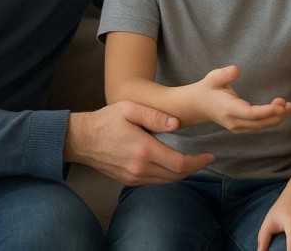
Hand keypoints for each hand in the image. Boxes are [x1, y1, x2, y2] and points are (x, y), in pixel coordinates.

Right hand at [65, 101, 213, 184]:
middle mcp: (140, 168)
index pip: (179, 163)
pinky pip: (154, 182)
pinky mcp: (128, 180)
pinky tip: (173, 166)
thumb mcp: (131, 109)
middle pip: (176, 175)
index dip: (198, 162)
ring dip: (182, 173)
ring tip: (193, 162)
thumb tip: (176, 124)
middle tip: (205, 159)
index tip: (210, 156)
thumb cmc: (106, 120)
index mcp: (144, 150)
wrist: (81, 140)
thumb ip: (155, 116)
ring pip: (166, 181)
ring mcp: (133, 176)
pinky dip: (168, 176)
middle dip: (194, 168)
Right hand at [193, 65, 290, 132]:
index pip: (250, 113)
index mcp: (227, 109)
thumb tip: (236, 69)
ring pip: (261, 126)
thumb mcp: (213, 77)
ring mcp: (238, 127)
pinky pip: (259, 126)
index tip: (281, 105)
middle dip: (276, 115)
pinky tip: (281, 111)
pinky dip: (272, 120)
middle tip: (289, 104)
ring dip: (277, 118)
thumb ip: (224, 74)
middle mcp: (233, 122)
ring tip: (289, 106)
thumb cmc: (208, 89)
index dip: (267, 111)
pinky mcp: (242, 128)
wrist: (199, 105)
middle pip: (259, 123)